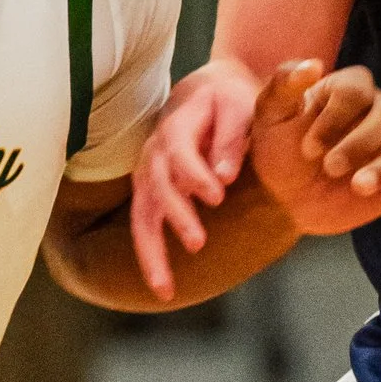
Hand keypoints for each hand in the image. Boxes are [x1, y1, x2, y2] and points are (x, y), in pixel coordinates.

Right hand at [130, 60, 258, 297]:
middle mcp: (153, 154)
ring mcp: (147, 175)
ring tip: (165, 290)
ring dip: (151, 253)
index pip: (179, 154)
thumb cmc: (229, 100)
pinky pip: (144, 226)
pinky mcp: (149, 192)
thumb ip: (232, 140)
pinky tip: (162, 285)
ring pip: (141, 216)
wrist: (207, 92)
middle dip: (175, 216)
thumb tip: (224, 178)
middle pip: (155, 188)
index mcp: (175, 128)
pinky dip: (150, 255)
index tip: (217, 197)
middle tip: (198, 243)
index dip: (195, 175)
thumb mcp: (239, 107)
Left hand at [248, 59, 380, 227]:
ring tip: (359, 187)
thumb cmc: (278, 149)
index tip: (308, 147)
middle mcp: (378, 112)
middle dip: (363, 141)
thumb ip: (284, 86)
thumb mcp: (270, 117)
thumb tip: (313, 65)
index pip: (358, 89)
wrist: (283, 197)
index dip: (336, 117)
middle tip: (330, 168)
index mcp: (348, 90)